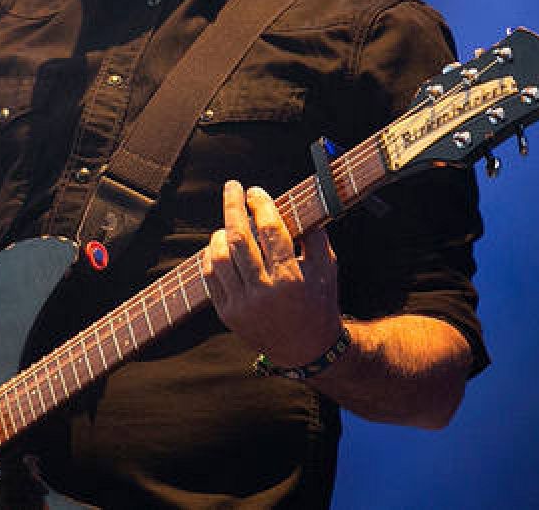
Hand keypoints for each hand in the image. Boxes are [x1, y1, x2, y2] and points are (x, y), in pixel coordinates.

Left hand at [204, 180, 341, 367]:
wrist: (306, 350)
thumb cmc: (319, 303)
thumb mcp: (328, 269)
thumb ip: (316, 236)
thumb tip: (298, 203)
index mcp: (292, 278)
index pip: (271, 231)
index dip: (261, 205)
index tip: (255, 191)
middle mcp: (264, 292)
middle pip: (239, 239)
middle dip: (233, 206)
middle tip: (232, 187)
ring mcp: (243, 305)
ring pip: (220, 257)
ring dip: (220, 233)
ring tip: (228, 224)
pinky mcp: (227, 314)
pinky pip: (210, 277)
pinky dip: (211, 256)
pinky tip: (218, 246)